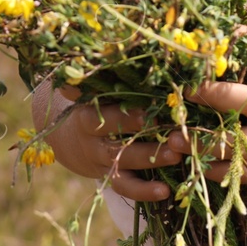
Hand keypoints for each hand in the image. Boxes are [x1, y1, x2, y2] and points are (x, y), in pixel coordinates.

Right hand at [43, 86, 185, 201]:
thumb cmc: (92, 107)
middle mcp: (92, 139)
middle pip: (114, 138)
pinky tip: (165, 191)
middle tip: (167, 129)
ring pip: (123, 163)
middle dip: (140, 134)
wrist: (71, 142)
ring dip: (150, 160)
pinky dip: (145, 192)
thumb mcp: (90, 93)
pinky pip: (126, 188)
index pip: (102, 114)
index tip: (148, 109)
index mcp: (87, 115)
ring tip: (175, 156)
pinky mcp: (111, 179)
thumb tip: (108, 54)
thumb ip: (99, 79)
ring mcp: (101, 161)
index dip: (124, 114)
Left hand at [184, 26, 246, 182]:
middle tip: (184, 91)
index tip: (219, 31)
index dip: (244, 38)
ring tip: (173, 139)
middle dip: (211, 95)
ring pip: (238, 143)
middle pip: (244, 99)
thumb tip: (213, 37)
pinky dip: (215, 170)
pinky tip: (192, 164)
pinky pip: (241, 171)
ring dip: (202, 142)